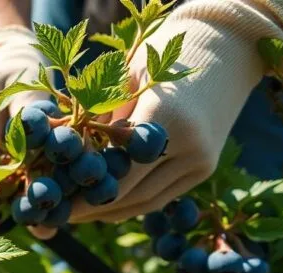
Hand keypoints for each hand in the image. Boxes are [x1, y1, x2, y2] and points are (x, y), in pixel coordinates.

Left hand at [70, 0, 282, 223]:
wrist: (226, 48)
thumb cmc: (162, 53)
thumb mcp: (126, 79)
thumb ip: (101, 120)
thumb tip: (65, 160)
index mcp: (165, 118)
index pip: (117, 172)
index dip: (84, 193)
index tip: (56, 199)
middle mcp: (189, 146)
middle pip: (131, 193)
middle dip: (92, 208)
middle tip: (60, 213)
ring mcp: (201, 161)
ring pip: (147, 202)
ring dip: (111, 212)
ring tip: (78, 214)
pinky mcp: (206, 169)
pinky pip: (163, 197)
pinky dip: (133, 204)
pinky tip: (107, 205)